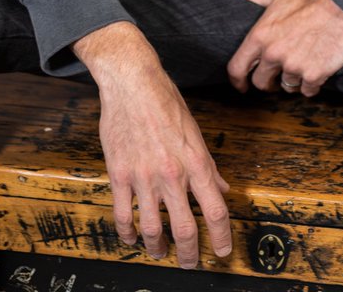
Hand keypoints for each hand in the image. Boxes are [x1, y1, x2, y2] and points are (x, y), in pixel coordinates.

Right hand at [73, 21, 230, 268]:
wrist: (132, 81)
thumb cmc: (165, 100)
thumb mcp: (194, 130)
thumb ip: (208, 164)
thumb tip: (222, 188)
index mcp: (195, 161)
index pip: (215, 210)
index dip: (221, 238)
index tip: (222, 252)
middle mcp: (172, 173)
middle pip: (185, 229)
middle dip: (190, 254)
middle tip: (191, 263)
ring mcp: (144, 176)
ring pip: (152, 229)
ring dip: (158, 248)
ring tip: (161, 253)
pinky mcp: (120, 174)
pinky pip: (123, 215)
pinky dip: (127, 234)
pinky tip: (132, 239)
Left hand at [227, 0, 342, 97]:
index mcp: (260, 36)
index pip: (236, 68)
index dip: (237, 80)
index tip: (242, 85)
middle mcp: (273, 54)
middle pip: (261, 83)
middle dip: (268, 82)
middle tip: (276, 76)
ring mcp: (294, 66)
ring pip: (286, 86)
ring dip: (292, 80)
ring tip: (301, 65)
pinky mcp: (314, 75)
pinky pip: (307, 90)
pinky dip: (311, 84)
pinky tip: (316, 70)